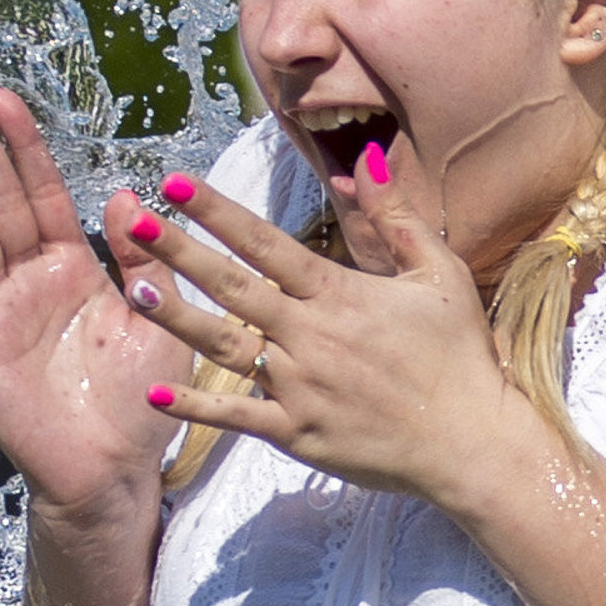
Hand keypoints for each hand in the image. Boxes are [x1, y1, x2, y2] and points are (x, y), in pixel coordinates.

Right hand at [0, 89, 187, 544]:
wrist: (110, 470)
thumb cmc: (139, 400)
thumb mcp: (158, 320)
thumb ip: (141, 261)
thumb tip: (122, 194)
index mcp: (73, 268)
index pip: (44, 194)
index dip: (25, 149)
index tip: (7, 100)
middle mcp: (29, 281)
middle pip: (0, 202)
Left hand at [130, 146, 539, 515]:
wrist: (472, 443)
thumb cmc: (460, 355)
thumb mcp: (440, 275)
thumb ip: (395, 218)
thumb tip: (361, 162)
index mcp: (340, 295)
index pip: (267, 244)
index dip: (219, 212)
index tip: (177, 184)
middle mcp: (311, 337)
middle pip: (233, 287)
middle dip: (180, 251)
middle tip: (133, 220)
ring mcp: (301, 388)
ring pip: (225, 347)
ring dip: (177, 318)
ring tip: (136, 290)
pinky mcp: (299, 434)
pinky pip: (238, 417)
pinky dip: (196, 407)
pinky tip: (157, 393)